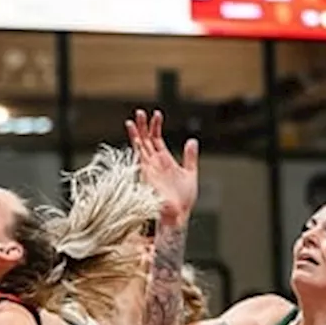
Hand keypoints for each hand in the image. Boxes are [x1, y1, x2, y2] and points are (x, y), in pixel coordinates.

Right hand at [124, 109, 198, 224]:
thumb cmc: (184, 198)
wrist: (178, 212)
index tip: (156, 114)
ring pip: (141, 144)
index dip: (155, 127)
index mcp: (165, 161)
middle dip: (143, 126)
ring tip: (135, 117)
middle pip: (146, 140)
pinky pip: (139, 154)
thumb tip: (192, 141)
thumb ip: (190, 157)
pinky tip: (134, 132)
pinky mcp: (146, 171)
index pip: (156, 140)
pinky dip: (136, 142)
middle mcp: (154, 162)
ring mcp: (149, 166)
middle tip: (140, 112)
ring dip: (138, 131)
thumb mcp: (191, 172)